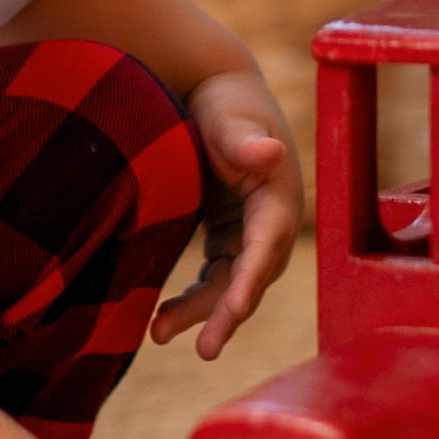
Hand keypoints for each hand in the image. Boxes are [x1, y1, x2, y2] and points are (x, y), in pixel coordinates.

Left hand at [151, 69, 301, 360]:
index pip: (267, 243)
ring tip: (159, 335)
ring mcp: (251, 231)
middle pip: (253, 275)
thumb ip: (245, 140)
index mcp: (279, 194)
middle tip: (204, 350)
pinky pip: (216, 277)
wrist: (214, 89)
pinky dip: (195, 299)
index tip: (233, 309)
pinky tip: (163, 320)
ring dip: (204, 313)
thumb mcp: (230, 118)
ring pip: (232, 284)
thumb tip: (269, 153)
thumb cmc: (223, 102)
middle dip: (228, 313)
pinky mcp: (230, 236)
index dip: (251, 278)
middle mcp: (272, 220)